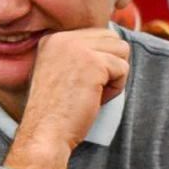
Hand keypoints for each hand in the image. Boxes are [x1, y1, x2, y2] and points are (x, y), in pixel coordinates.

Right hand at [4, 28, 130, 168]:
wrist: (44, 133)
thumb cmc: (55, 112)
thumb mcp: (61, 73)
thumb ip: (80, 54)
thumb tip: (115, 42)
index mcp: (52, 39)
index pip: (97, 35)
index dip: (99, 62)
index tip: (78, 84)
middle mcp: (62, 38)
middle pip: (113, 39)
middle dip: (110, 66)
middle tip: (87, 90)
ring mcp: (77, 47)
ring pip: (122, 50)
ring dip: (114, 76)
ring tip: (91, 93)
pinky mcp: (93, 62)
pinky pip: (123, 69)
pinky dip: (115, 89)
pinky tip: (94, 100)